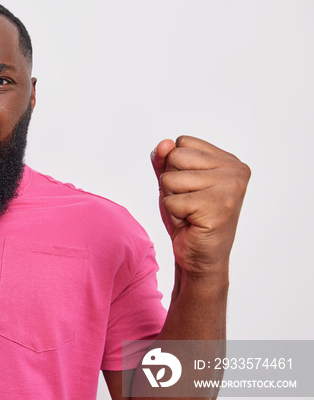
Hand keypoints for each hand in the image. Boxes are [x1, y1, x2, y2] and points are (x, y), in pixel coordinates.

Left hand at [151, 136, 249, 275]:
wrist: (199, 257)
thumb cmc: (187, 218)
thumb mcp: (171, 183)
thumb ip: (164, 160)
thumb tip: (163, 144)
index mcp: (228, 160)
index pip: (182, 142)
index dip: (175, 167)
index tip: (190, 189)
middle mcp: (236, 170)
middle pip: (175, 157)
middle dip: (171, 183)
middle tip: (189, 203)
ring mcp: (230, 188)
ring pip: (171, 179)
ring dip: (172, 200)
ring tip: (190, 213)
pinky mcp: (218, 207)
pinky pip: (172, 202)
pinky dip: (174, 215)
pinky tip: (191, 223)